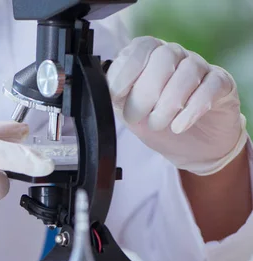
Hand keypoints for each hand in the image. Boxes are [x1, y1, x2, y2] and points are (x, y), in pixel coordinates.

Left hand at [108, 36, 247, 175]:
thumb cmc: (156, 123)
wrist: (189, 146)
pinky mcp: (221, 84)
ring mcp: (200, 68)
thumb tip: (105, 90)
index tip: (116, 94)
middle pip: (163, 58)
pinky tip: (179, 126)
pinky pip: (210, 87)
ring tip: (158, 124)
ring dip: (168, 103)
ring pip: (188, 72)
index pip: (140, 47)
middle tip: (136, 117)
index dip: (126, 69)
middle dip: (145, 92)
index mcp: (149, 57)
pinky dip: (192, 109)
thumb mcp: (129, 111)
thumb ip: (118, 97)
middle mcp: (175, 56)